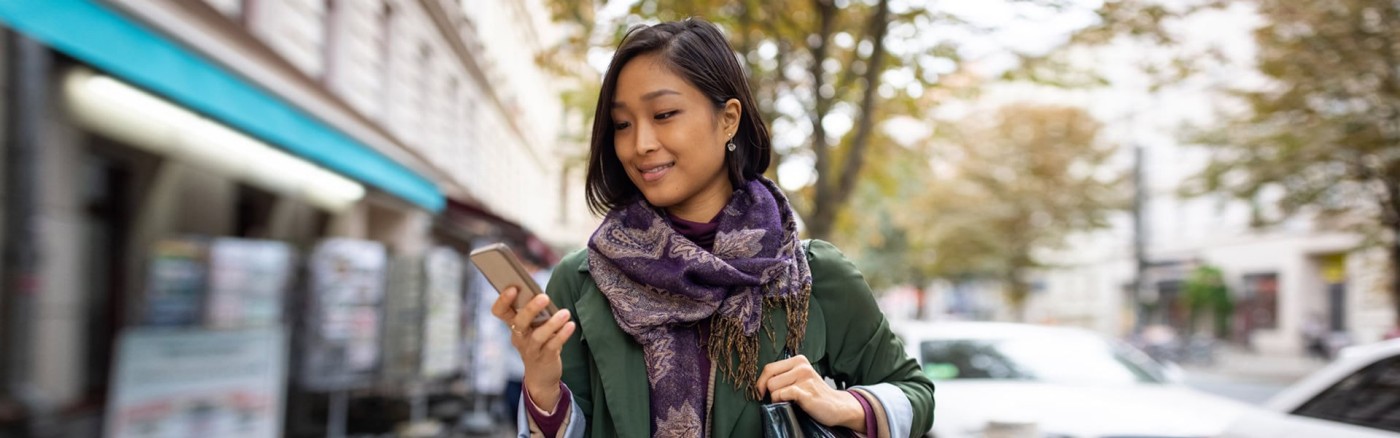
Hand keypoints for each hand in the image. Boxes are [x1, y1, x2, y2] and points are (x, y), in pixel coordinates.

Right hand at [490, 286, 575, 410]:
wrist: (542, 376)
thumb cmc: (539, 343)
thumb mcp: (533, 327)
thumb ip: (536, 312)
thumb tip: (543, 293)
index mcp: (513, 325)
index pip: (500, 311)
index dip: (503, 300)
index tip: (513, 287)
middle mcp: (519, 337)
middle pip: (519, 322)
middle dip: (531, 309)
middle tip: (544, 297)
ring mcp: (531, 349)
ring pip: (538, 336)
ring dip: (552, 323)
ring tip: (565, 313)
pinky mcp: (545, 358)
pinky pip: (552, 346)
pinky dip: (562, 335)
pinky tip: (571, 325)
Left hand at [756, 355, 864, 429]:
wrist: (837, 406)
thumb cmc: (814, 393)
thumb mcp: (800, 377)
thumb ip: (783, 375)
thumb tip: (760, 383)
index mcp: (798, 360)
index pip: (769, 368)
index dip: (761, 382)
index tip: (762, 392)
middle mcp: (802, 366)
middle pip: (769, 380)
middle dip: (770, 393)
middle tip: (780, 398)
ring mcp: (805, 379)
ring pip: (774, 389)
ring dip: (777, 399)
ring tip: (789, 401)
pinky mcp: (807, 392)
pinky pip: (782, 395)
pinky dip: (782, 402)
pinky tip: (793, 404)